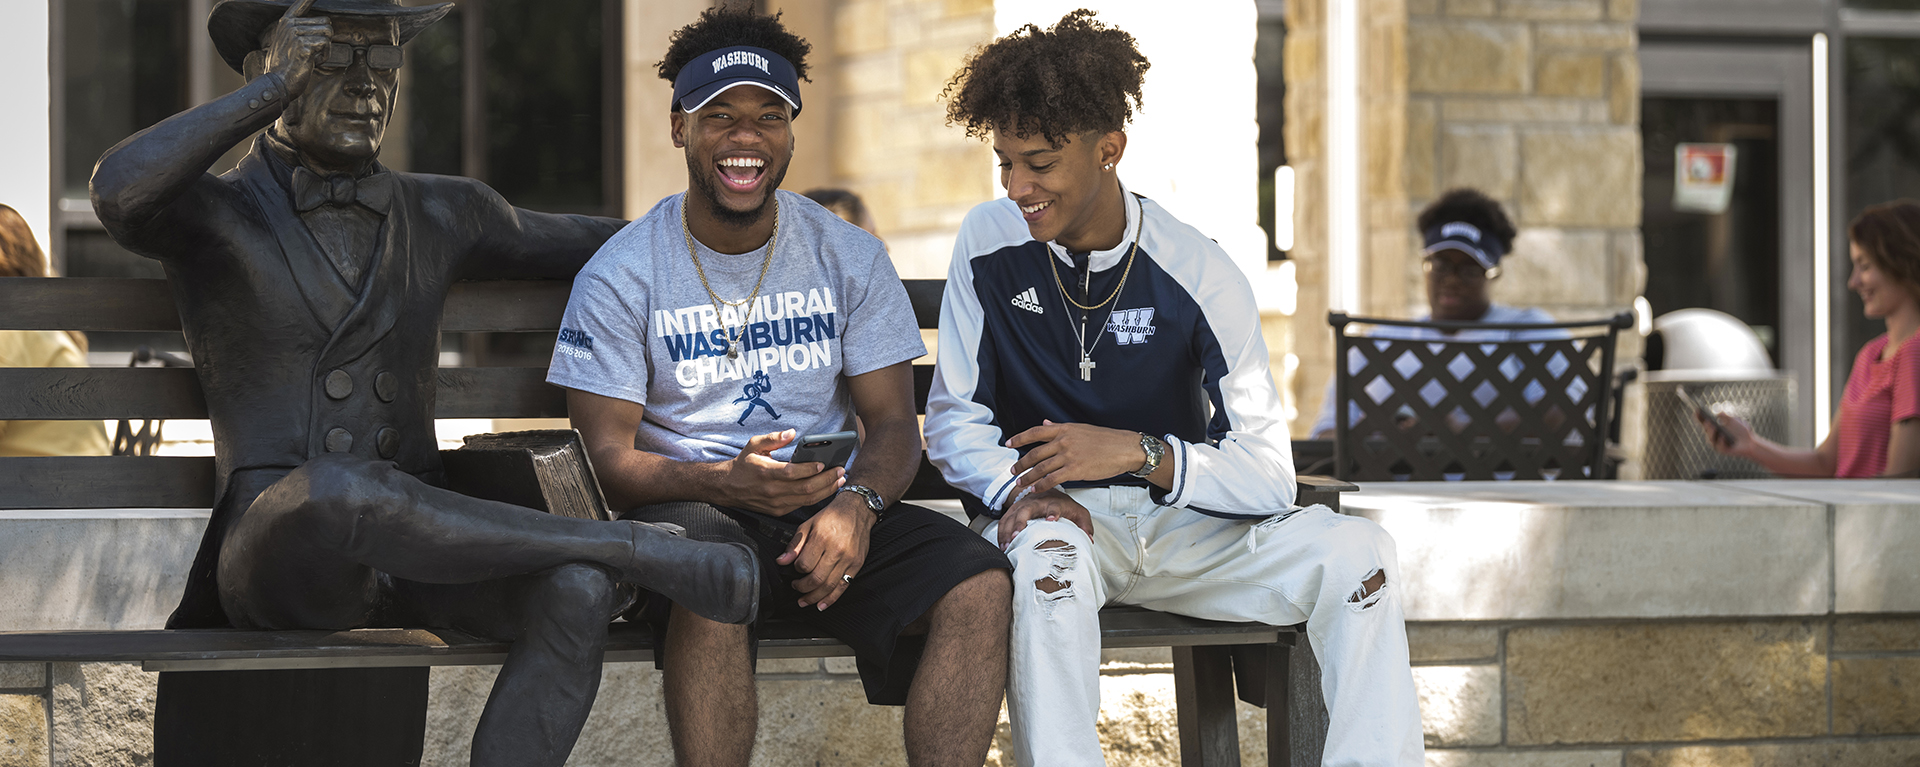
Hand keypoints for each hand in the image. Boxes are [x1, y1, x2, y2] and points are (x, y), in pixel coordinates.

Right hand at [261, 13, 332, 97]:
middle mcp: (290, 24)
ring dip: (325, 49)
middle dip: (324, 39)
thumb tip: (324, 25)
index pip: (301, 4)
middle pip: (326, 22)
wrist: (277, 83)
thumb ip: (300, 31)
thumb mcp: (289, 43)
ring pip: (328, 33)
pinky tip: (311, 62)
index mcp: (286, 22)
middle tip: (310, 53)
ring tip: (310, 57)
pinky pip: (326, 45)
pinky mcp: (304, 45)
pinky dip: (324, 56)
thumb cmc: (286, 66)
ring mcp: (296, 33)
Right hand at [721, 430, 844, 514]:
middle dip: (826, 480)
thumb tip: (792, 433)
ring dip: (826, 490)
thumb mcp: (753, 445)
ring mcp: (776, 503)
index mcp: (765, 472)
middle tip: (840, 471)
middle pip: (805, 488)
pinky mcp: (778, 511)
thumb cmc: (744, 464)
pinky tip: (827, 488)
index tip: (824, 463)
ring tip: (839, 480)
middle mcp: (771, 490)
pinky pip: (802, 505)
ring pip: (807, 499)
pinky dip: (817, 497)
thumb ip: (773, 438)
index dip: (809, 469)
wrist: (728, 487)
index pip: (792, 473)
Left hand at [777, 493, 872, 609]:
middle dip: (802, 587)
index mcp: (822, 538)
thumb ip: (795, 544)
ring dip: (814, 597)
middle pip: (816, 579)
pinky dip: (831, 599)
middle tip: (796, 587)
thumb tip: (782, 561)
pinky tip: (821, 605)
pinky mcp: (857, 565)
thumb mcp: (808, 524)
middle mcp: (837, 550)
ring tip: (804, 601)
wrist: (857, 510)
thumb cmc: (832, 516)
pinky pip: (843, 586)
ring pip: (829, 586)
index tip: (795, 569)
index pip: (804, 565)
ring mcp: (848, 559)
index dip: (796, 570)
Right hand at [996, 489, 1091, 549]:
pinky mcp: (1014, 509)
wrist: (1048, 490)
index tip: (1051, 520)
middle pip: (1026, 509)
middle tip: (1017, 536)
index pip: (1054, 505)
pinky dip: (1001, 532)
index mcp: (1054, 501)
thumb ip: (1084, 525)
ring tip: (1007, 545)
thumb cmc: (1064, 505)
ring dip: (1008, 530)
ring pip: (1012, 514)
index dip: (1053, 511)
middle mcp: (1037, 501)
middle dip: (1020, 522)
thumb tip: (1088, 540)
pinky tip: (1002, 544)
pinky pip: (1004, 519)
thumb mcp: (1078, 512)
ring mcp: (1023, 504)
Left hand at [1006, 420, 1146, 497]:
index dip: (1019, 438)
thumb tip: (1045, 422)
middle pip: (1035, 453)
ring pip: (1041, 467)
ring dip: (1028, 477)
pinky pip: (1053, 478)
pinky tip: (1036, 489)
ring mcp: (1069, 455)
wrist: (1124, 448)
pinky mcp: (1076, 470)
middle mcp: (1064, 441)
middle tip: (1012, 471)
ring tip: (1020, 483)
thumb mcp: (1081, 428)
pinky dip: (1042, 485)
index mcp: (1065, 429)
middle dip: (1021, 464)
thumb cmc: (1106, 439)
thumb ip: (1061, 427)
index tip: (1008, 444)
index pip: (1036, 432)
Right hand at [1698, 411, 1754, 455]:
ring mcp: (1717, 443)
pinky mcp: (1722, 450)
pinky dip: (1721, 441)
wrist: (1751, 441)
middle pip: (1706, 430)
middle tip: (1706, 420)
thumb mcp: (1734, 420)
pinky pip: (1720, 446)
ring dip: (1711, 432)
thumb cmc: (1742, 430)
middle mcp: (1713, 435)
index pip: (1705, 422)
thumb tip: (1718, 413)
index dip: (1700, 416)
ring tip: (1712, 426)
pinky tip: (1723, 436)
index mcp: (1715, 427)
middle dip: (1706, 425)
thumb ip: (1726, 416)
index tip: (1697, 410)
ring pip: (1711, 438)